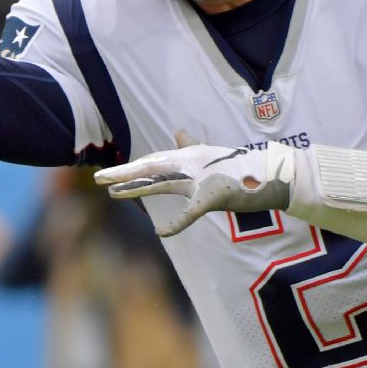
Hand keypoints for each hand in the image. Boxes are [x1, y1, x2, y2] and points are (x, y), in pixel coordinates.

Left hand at [93, 132, 295, 236]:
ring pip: (162, 182)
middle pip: (150, 170)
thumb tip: (178, 133)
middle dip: (123, 175)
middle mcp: (190, 167)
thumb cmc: (239, 167)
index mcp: (188, 161)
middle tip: (98, 180)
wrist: (268, 174)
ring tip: (113, 191)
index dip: (129, 171)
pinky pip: (192, 212)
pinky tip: (160, 234)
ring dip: (137, 188)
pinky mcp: (213, 196)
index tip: (107, 178)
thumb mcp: (210, 156)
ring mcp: (200, 181)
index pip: (152, 165)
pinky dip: (177, 224)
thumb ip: (191, 146)